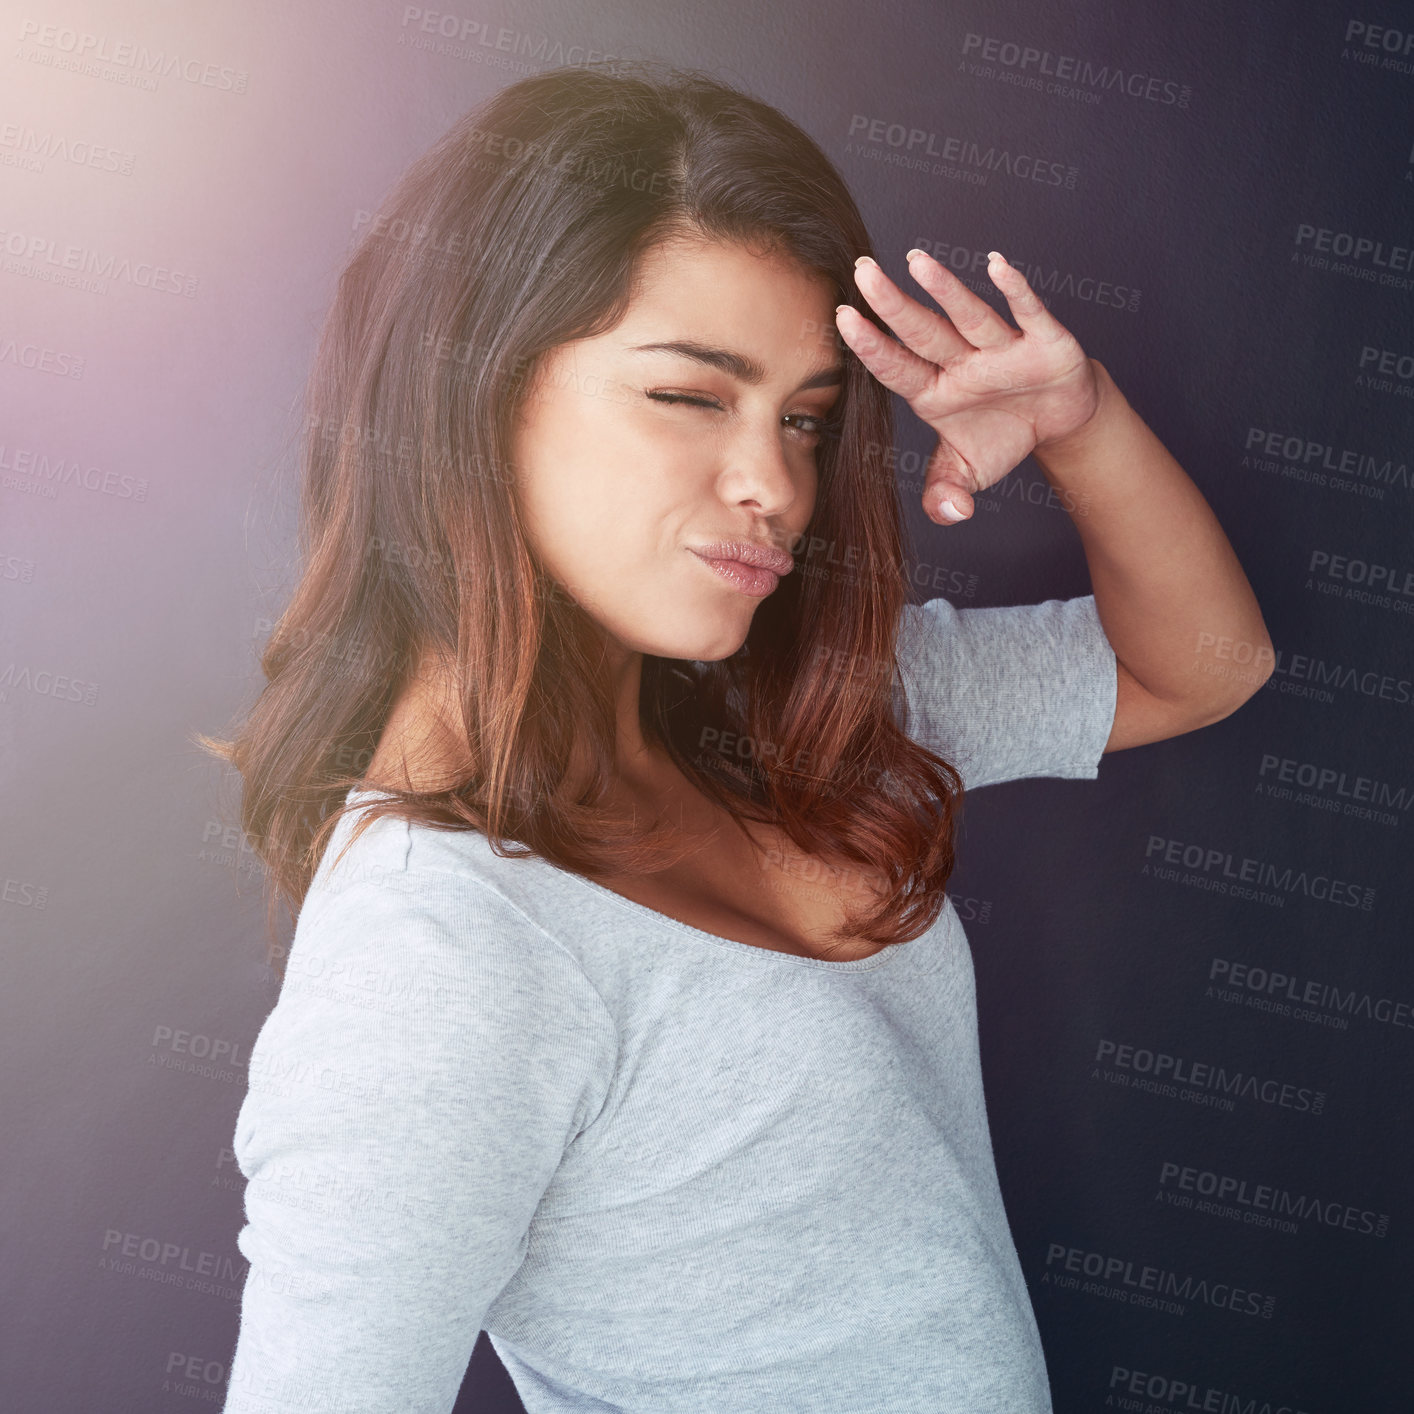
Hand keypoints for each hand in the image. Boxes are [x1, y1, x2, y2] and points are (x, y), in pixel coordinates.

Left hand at [835, 249, 1099, 523]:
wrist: (1056, 420)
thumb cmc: (1001, 435)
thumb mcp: (968, 473)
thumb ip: (946, 494)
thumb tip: (950, 514)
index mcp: (934, 390)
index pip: (897, 367)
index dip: (872, 346)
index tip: (841, 319)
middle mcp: (961, 362)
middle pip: (923, 331)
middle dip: (894, 304)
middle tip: (862, 271)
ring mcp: (1000, 348)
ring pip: (968, 315)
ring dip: (945, 290)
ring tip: (917, 261)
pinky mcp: (1043, 340)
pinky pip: (1028, 313)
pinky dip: (1016, 291)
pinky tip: (997, 264)